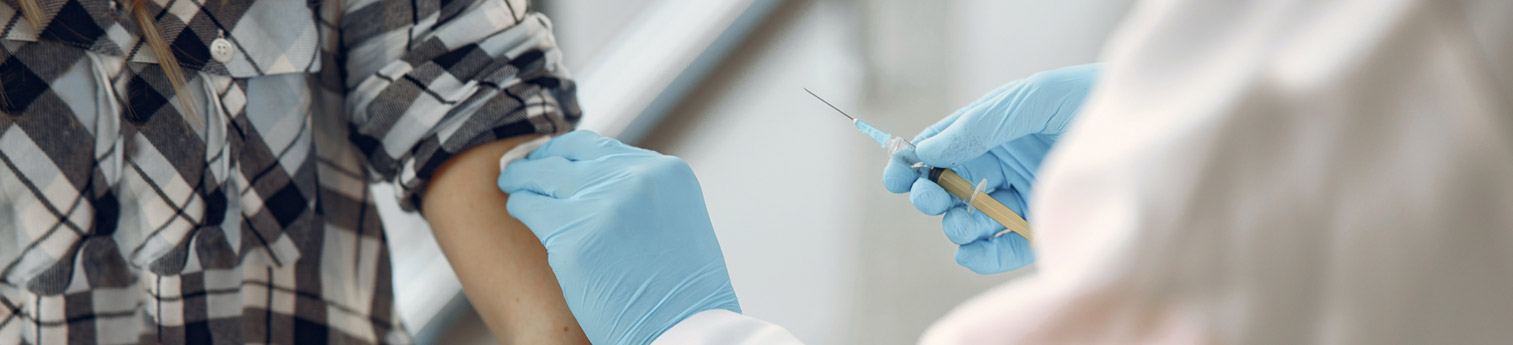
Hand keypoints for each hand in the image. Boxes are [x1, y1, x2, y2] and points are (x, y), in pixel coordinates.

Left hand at [497, 130, 739, 344]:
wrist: (683, 331)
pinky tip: (517, 209)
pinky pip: (530, 208)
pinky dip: (519, 206)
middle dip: (540, 161)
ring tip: (511, 184)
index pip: (599, 147)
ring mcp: (603, 207)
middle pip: (567, 157)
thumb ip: (642, 194)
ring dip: (523, 180)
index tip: (551, 158)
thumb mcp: (676, 222)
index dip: (568, 151)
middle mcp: (636, 180)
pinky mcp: (573, 240)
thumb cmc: (680, 292)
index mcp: (666, 173)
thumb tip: (594, 179)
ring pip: (543, 177)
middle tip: (521, 168)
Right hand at [883, 64, 1099, 273]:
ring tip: (963, 221)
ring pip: (969, 221)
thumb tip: (929, 148)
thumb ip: (978, 124)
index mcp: (989, 133)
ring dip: (957, 224)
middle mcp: (1000, 168)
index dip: (912, 163)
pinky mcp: (1040, 230)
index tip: (896, 175)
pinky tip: (972, 251)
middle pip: (948, 190)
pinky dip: (981, 256)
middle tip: (929, 197)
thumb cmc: (1087, 100)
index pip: (940, 150)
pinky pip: (999, 250)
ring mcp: (1019, 200)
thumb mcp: (1029, 100)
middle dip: (931, 196)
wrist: (1144, 127)